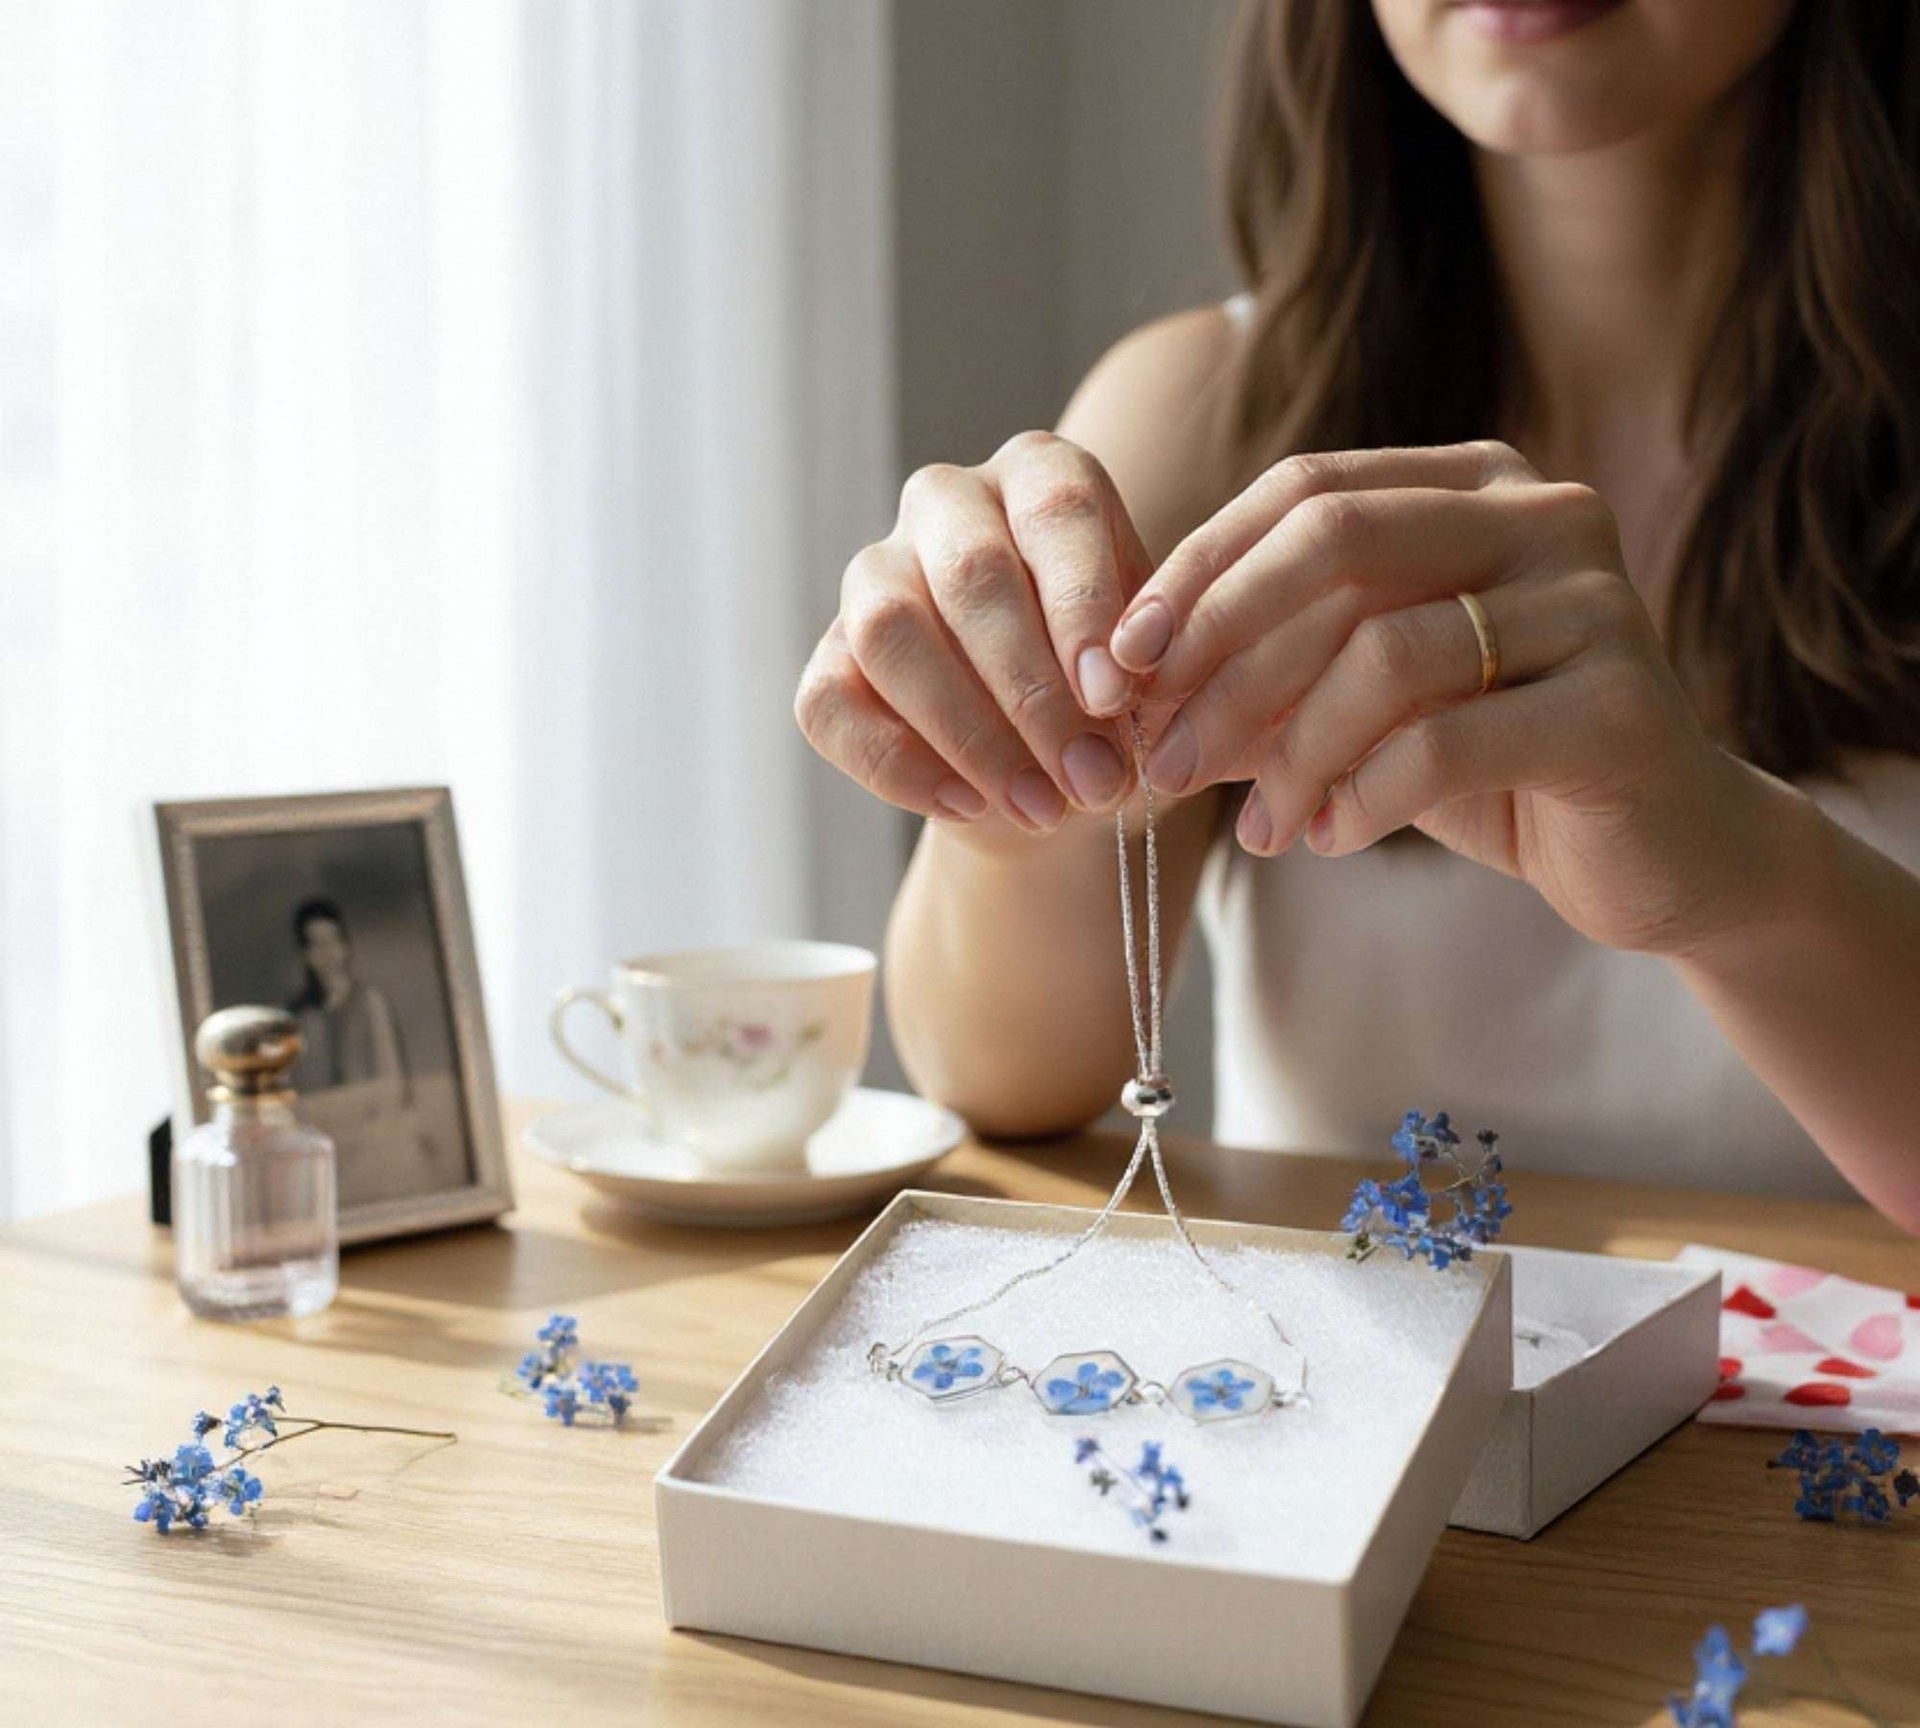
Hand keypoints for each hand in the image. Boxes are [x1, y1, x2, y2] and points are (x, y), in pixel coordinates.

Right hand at [797, 431, 1148, 838]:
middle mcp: (948, 504)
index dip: (1083, 607)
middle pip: (972, 576)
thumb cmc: (1116, 699)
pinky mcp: (827, 655)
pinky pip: (831, 704)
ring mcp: (874, 573)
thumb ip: (1152, 673)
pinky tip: (968, 806)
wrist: (1055, 768)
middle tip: (1089, 778)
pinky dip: (899, 767)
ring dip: (969, 734)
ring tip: (1039, 808)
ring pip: (890, 632)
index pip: (1057, 511)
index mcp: (1041, 476)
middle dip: (1033, 691)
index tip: (1113, 697)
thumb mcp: (1157, 675)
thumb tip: (1122, 698)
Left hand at [1112, 440, 1764, 954]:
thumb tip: (1127, 683)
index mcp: (1479, 484)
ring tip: (1254, 828)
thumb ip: (1268, 672)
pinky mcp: (1621, 705)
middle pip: (1335, 541)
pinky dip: (1361, 797)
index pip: (1305, 490)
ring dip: (1289, 751)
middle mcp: (1546, 514)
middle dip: (1222, 650)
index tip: (1120, 661)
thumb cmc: (1492, 763)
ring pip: (1384, 651)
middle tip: (1161, 751)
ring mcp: (1595, 601)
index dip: (1198, 571)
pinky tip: (1326, 840)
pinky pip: (1444, 741)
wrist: (1657, 852)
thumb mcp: (1365, 702)